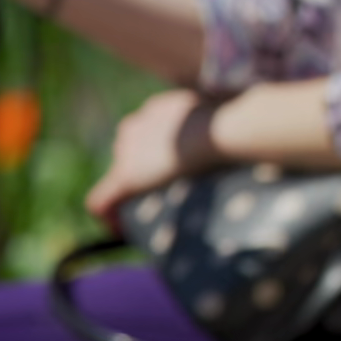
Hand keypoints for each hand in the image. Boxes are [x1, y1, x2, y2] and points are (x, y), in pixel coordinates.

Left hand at [84, 89, 218, 229]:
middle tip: (164, 197)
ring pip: (118, 177)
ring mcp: (126, 152)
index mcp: (155, 110)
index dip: (154, 157)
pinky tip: (120, 230)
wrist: (219, 130)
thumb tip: (239, 139)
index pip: (145, 135)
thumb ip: (218, 126)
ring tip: (150, 215)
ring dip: (131, 195)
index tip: (169, 175)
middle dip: (143, 176)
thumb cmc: (232, 122)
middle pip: (128, 155)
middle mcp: (134, 126)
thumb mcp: (223, 115)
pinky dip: (108, 216)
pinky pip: (101, 201)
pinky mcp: (125, 176)